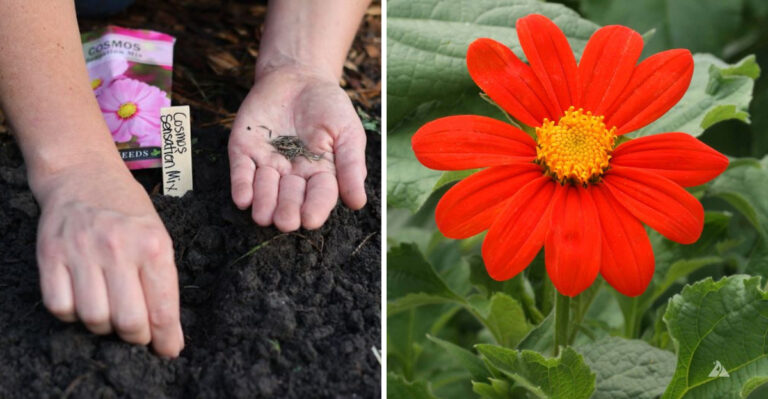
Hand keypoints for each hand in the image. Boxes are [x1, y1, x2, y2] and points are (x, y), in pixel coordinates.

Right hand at [31, 157, 183, 356]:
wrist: (83, 173)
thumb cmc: (127, 208)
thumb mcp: (158, 234)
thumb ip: (162, 278)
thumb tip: (167, 328)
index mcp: (153, 245)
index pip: (163, 308)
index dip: (166, 338)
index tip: (168, 350)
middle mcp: (118, 249)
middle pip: (129, 322)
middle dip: (137, 337)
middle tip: (138, 333)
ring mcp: (81, 252)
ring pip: (94, 319)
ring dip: (104, 326)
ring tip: (110, 312)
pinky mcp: (50, 256)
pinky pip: (60, 307)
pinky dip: (72, 314)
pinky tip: (83, 300)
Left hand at [228, 66, 366, 230]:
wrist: (299, 76)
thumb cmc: (329, 106)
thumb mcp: (348, 132)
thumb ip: (351, 165)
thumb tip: (359, 202)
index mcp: (321, 174)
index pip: (319, 196)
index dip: (315, 208)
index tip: (310, 220)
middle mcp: (293, 175)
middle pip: (290, 198)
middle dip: (287, 210)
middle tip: (285, 221)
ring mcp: (268, 164)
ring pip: (264, 189)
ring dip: (264, 203)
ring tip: (263, 216)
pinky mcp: (245, 150)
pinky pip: (241, 171)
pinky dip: (241, 185)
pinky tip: (243, 199)